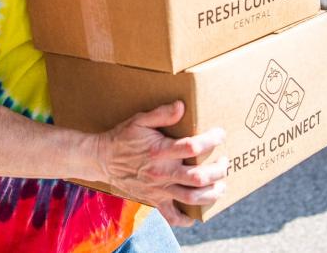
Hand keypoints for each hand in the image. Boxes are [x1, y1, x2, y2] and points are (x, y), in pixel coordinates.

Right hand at [96, 100, 227, 226]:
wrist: (102, 159)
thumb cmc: (123, 137)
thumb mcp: (140, 120)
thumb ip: (161, 114)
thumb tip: (181, 106)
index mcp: (160, 151)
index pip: (192, 146)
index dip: (211, 140)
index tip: (220, 134)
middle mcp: (162, 172)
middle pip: (198, 177)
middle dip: (218, 171)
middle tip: (225, 162)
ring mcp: (159, 189)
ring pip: (192, 198)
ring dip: (211, 194)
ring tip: (221, 186)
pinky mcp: (154, 200)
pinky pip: (172, 216)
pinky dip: (186, 219)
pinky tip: (196, 215)